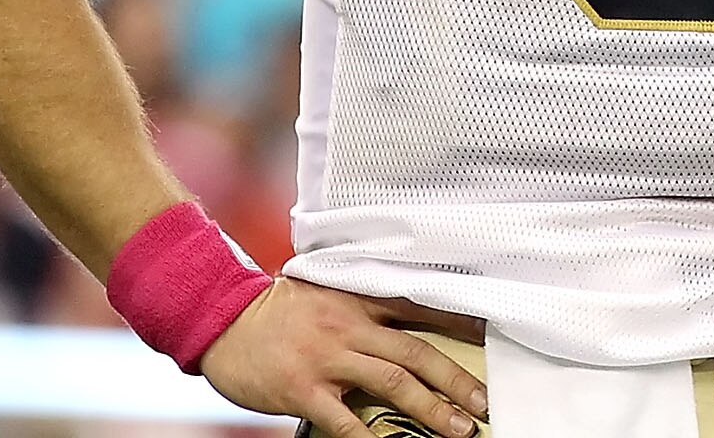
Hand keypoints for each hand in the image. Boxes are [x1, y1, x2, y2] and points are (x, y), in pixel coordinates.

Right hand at [197, 275, 490, 437]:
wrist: (224, 319)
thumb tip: (402, 317)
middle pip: (417, 353)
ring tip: (459, 429)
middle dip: (456, 380)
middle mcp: (352, 327)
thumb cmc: (277, 308)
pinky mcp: (304, 389)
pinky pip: (344, 420)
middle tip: (484, 402)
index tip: (490, 336)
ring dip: (431, 408)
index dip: (459, 324)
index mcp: (360, 299)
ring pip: (393, 383)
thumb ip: (363, 303)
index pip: (422, 308)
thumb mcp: (326, 290)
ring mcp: (329, 358)